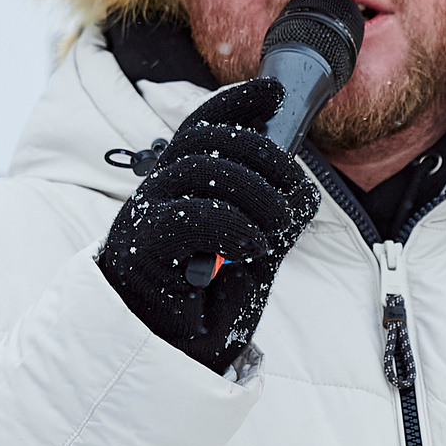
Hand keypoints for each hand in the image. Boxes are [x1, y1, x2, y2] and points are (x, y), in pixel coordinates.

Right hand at [97, 79, 319, 372]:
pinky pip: (189, 214)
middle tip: (289, 193)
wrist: (170, 353)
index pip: (204, 124)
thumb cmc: (207, 303)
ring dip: (255, 193)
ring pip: (201, 169)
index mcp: (182, 185)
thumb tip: (302, 193)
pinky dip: (232, 224)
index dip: (238, 101)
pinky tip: (251, 247)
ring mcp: (145, 214)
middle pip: (207, 138)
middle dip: (262, 154)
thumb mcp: (255, 251)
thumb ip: (275, 218)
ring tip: (273, 228)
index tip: (274, 92)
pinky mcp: (142, 245)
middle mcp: (159, 191)